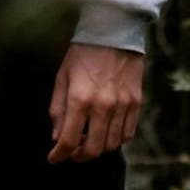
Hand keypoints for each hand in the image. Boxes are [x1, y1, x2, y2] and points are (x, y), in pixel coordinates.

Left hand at [47, 43, 144, 163]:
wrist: (114, 31)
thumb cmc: (83, 53)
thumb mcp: (62, 77)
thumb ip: (58, 109)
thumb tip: (57, 137)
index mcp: (80, 99)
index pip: (69, 141)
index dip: (59, 155)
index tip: (53, 158)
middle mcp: (103, 106)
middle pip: (93, 149)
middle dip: (78, 157)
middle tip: (71, 153)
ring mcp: (122, 105)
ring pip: (111, 145)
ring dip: (98, 149)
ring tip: (89, 141)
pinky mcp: (136, 103)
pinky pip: (127, 133)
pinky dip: (116, 140)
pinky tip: (106, 133)